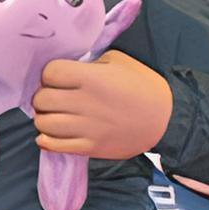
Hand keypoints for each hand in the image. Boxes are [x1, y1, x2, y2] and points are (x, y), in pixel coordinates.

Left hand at [32, 53, 170, 160]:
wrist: (166, 119)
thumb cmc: (142, 85)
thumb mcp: (117, 62)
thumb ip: (88, 64)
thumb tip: (66, 71)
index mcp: (92, 78)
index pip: (50, 72)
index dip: (50, 74)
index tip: (59, 77)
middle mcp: (85, 103)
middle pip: (42, 99)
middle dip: (44, 96)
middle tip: (54, 96)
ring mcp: (86, 128)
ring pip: (44, 123)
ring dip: (44, 117)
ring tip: (54, 114)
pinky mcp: (90, 148)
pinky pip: (54, 145)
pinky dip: (46, 139)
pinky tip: (51, 133)